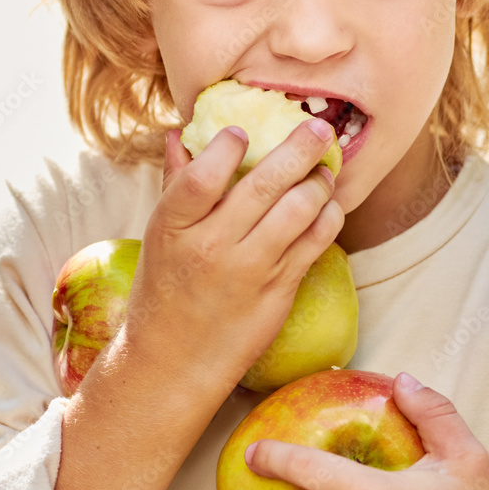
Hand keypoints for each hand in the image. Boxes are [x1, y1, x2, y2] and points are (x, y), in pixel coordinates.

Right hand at [122, 119, 343, 389]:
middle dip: (300, 148)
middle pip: (263, 185)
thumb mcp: (159, 234)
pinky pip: (316, 242)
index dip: (227, 146)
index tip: (243, 131)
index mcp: (174, 227)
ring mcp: (249, 270)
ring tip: (323, 170)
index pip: (202, 176)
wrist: (175, 360)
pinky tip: (329, 204)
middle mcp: (212, 247)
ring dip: (320, 181)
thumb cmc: (165, 289)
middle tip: (318, 129)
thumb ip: (176, 182)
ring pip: (299, 209)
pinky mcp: (279, 290)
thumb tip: (182, 133)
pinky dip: (329, 215)